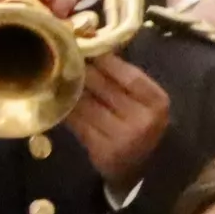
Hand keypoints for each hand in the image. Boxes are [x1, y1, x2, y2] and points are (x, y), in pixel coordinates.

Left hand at [65, 52, 172, 187]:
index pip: (130, 76)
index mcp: (157, 103)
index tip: (88, 48)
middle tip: (65, 58)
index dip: (106, 61)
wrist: (143, 166)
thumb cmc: (142, 124)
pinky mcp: (102, 151)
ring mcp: (121, 137)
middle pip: (104, 88)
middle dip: (82, 72)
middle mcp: (142, 120)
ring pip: (86, 106)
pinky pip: (77, 124)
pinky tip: (58, 101)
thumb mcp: (145, 101)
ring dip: (68, 90)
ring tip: (57, 77)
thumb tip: (94, 47)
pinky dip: (66, 111)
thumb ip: (124, 79)